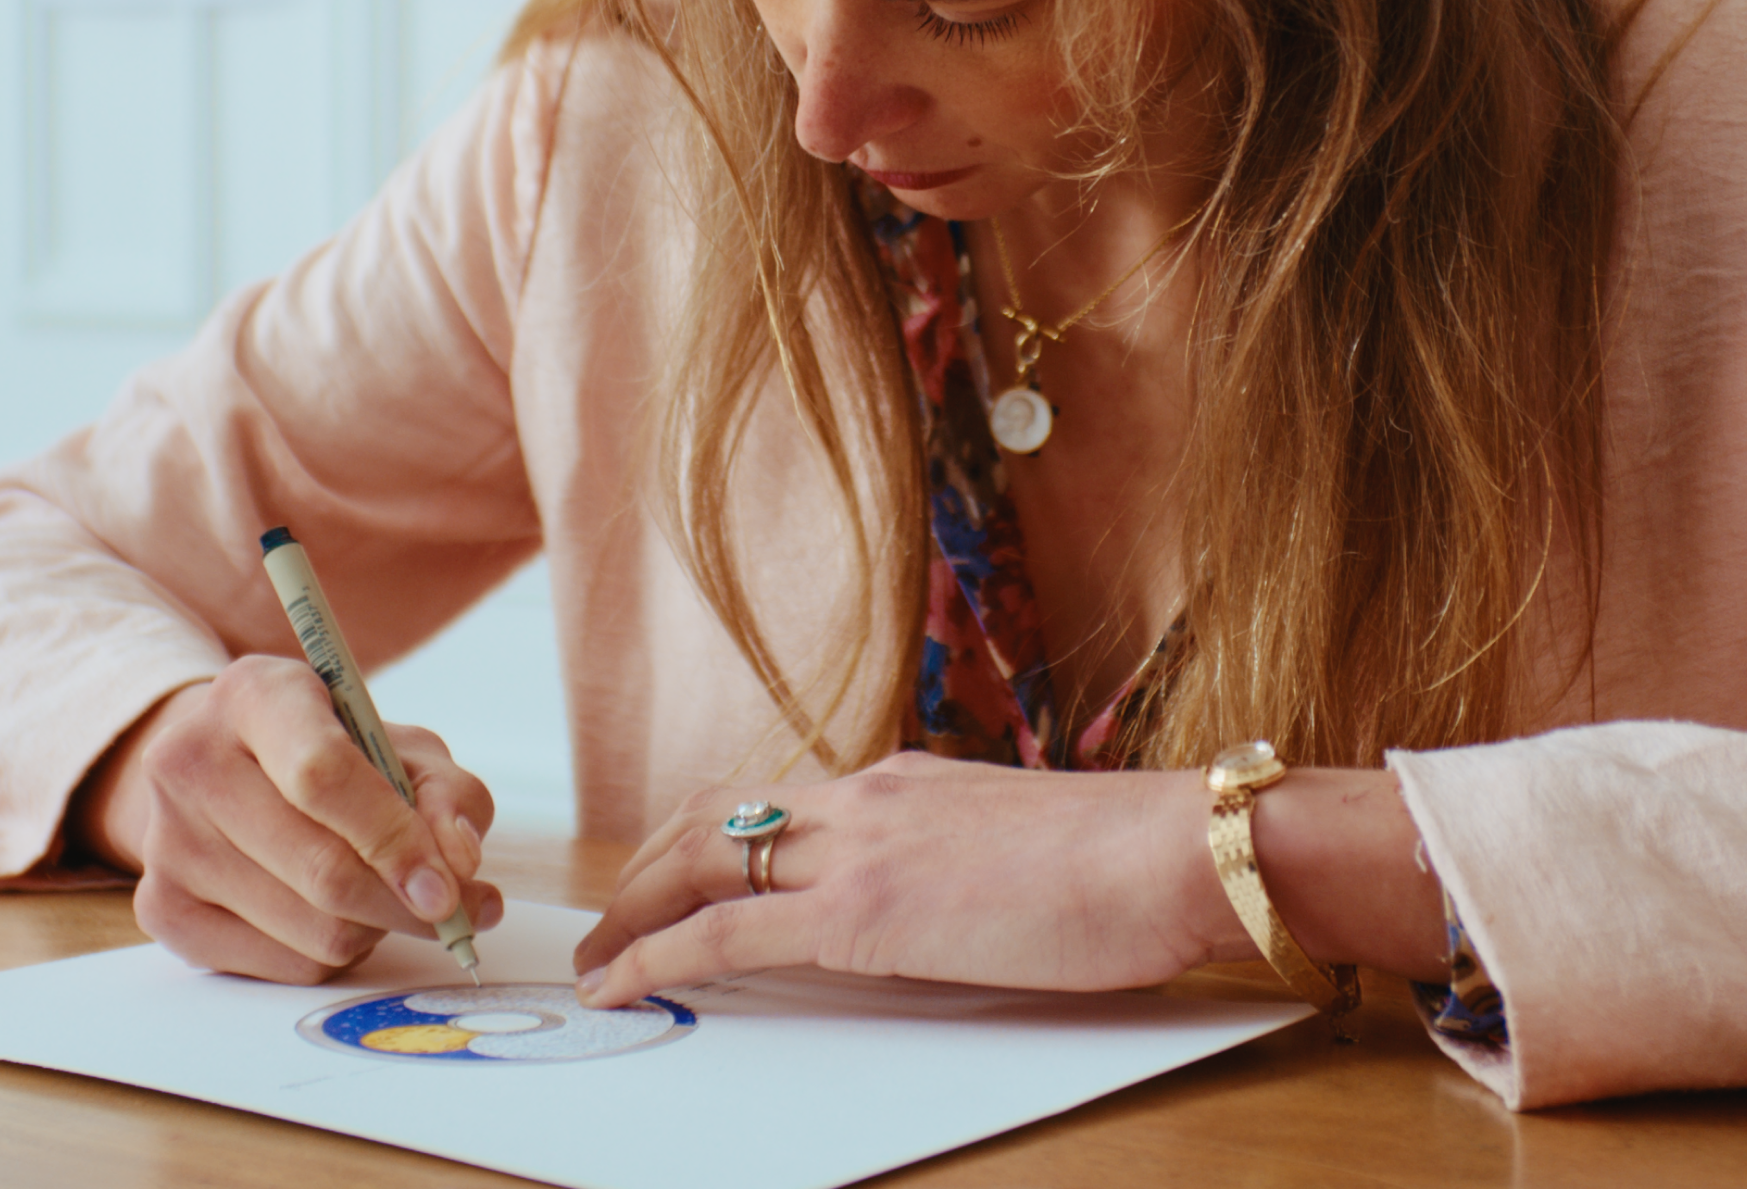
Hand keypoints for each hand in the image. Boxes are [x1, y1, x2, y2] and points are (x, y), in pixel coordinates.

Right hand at [73, 657, 504, 983]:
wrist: (223, 767)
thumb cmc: (329, 749)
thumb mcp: (399, 743)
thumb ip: (447, 792)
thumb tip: (460, 862)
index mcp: (255, 694)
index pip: (323, 775)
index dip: (394, 838)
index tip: (450, 886)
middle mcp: (192, 761)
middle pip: (321, 868)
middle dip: (405, 903)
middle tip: (455, 912)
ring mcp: (168, 841)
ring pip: (311, 930)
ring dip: (375, 928)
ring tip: (386, 894)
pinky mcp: (162, 908)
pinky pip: (282, 966)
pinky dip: (335, 953)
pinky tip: (339, 914)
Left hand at [572, 752, 1240, 1006]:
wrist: (1167, 850)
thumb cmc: (1126, 861)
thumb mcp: (1020, 847)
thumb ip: (958, 862)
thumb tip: (937, 903)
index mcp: (904, 781)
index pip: (777, 800)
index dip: (710, 835)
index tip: (675, 868)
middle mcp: (865, 796)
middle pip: (717, 816)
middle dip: (647, 866)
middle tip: (608, 914)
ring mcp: (859, 846)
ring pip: (705, 858)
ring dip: (635, 905)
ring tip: (596, 954)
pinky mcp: (862, 912)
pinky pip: (728, 931)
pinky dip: (658, 952)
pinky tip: (621, 982)